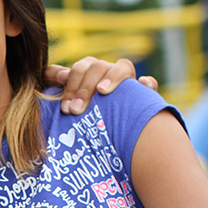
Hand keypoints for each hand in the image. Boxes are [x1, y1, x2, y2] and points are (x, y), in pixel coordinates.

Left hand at [44, 57, 158, 114]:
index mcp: (89, 74)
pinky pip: (150, 84)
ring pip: (123, 66)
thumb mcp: (65, 103)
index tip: (65, 107)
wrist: (103, 141)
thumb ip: (56, 83)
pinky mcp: (144, 95)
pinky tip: (142, 85)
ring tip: (102, 92)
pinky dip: (147, 82)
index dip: (71, 84)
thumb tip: (58, 75)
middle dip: (84, 87)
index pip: (80, 68)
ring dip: (112, 76)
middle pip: (98, 66)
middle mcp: (108, 74)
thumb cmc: (80, 119)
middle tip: (74, 110)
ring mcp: (127, 83)